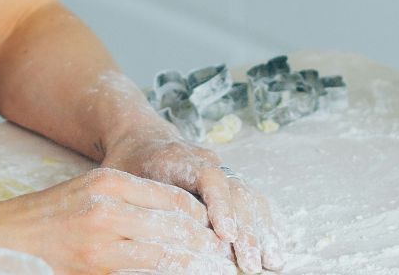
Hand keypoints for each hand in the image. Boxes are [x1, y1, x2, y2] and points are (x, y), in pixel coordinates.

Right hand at [0, 166, 233, 274]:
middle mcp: (110, 204)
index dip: (201, 222)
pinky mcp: (95, 263)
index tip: (218, 236)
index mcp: (111, 182)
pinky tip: (180, 274)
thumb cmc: (44, 220)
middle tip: (229, 260)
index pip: (174, 200)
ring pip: (166, 252)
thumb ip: (128, 203)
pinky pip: (144, 269)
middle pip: (177, 226)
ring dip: (195, 264)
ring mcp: (102, 236)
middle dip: (206, 247)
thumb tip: (172, 221)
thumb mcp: (88, 195)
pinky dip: (167, 272)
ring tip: (215, 269)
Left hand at [103, 127, 281, 271]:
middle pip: (237, 194)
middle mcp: (209, 162)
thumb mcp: (120, 177)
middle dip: (247, 232)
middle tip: (251, 264)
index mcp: (181, 157)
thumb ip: (135, 199)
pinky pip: (255, 202)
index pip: (209, 178)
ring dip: (263, 232)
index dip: (221, 206)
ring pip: (251, 200)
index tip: (226, 234)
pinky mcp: (230, 184)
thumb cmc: (127, 162)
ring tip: (272, 262)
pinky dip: (268, 223)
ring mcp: (223, 173)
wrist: (142, 137)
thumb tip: (140, 232)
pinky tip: (278, 243)